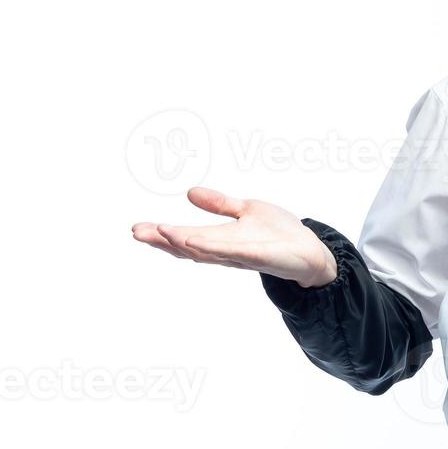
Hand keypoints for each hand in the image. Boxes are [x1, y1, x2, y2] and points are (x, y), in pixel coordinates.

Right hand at [132, 187, 338, 286]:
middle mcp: (225, 251)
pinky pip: (232, 253)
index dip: (162, 233)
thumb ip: (220, 204)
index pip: (185, 236)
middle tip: (137, 232)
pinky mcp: (258, 256)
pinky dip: (213, 247)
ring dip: (183, 243)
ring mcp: (240, 255)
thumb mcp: (246, 210)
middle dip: (163, 240)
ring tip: (161, 232)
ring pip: (206, 251)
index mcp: (220, 239)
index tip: (137, 228)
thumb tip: (190, 192)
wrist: (311, 251)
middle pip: (188, 247)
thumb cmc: (280, 234)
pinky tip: (196, 241)